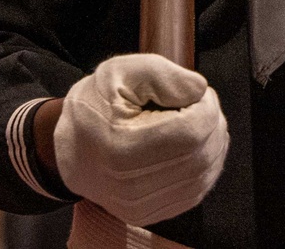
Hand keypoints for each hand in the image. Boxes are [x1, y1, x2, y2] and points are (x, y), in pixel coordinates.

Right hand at [52, 54, 227, 226]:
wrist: (71, 147)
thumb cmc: (97, 103)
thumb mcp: (120, 71)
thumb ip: (161, 74)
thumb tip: (199, 90)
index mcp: (122, 146)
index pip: (192, 132)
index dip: (207, 107)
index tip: (200, 91)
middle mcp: (130, 186)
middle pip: (201, 155)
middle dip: (213, 123)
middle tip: (202, 103)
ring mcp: (139, 206)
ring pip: (203, 176)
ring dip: (212, 144)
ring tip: (197, 120)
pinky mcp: (147, 215)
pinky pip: (194, 193)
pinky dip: (204, 166)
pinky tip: (194, 144)